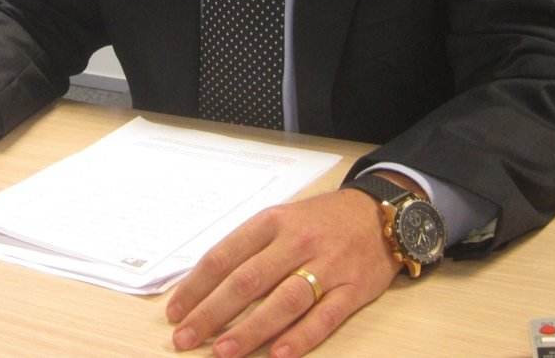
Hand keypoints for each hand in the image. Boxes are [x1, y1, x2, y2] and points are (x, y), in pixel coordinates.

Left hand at [166, 187, 399, 357]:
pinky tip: (279, 354)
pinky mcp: (354, 287)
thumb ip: (248, 248)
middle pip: (248, 280)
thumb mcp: (281, 219)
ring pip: (284, 300)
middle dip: (212, 313)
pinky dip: (302, 336)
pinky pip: (326, 316)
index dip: (196, 286)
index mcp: (272, 222)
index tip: (175, 312)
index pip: (225, 255)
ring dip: (251, 329)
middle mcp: (297, 241)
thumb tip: (203, 285)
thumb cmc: (321, 221)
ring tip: (223, 352)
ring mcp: (327, 265)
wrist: (379, 212)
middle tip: (186, 338)